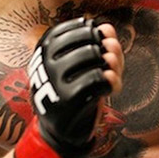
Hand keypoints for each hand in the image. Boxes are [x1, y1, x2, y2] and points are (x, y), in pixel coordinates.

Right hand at [26, 17, 112, 157]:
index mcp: (44, 49)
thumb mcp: (80, 64)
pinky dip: (112, 81)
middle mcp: (46, 63)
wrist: (60, 129)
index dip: (97, 33)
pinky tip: (112, 87)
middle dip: (110, 48)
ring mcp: (54, 82)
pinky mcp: (67, 102)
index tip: (101, 44)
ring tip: (112, 74)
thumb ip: (95, 43)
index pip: (77, 28)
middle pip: (90, 41)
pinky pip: (98, 80)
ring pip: (95, 57)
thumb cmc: (73, 90)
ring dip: (114, 64)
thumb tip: (107, 28)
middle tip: (111, 61)